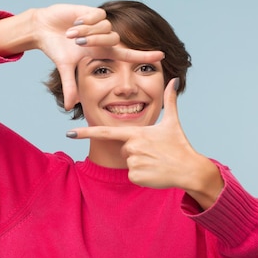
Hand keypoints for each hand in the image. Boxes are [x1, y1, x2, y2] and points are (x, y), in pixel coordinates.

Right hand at [31, 5, 164, 109]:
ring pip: (104, 26)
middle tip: (77, 43)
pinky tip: (75, 21)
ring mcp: (99, 24)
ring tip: (70, 33)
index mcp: (102, 52)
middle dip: (94, 40)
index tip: (162, 56)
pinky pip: (97, 16)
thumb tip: (70, 106)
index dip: (144, 55)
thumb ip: (70, 87)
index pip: (128, 54)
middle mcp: (104, 38)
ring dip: (86, 31)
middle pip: (113, 39)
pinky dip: (86, 20)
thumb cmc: (56, 49)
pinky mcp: (92, 11)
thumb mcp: (65, 68)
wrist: (44, 29)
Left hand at [67, 78, 223, 208]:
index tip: (68, 133)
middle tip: (154, 152)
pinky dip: (142, 175)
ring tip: (156, 161)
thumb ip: (169, 100)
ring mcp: (133, 162)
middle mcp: (132, 147)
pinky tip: (154, 172)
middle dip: (136, 150)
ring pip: (128, 162)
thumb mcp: (172, 122)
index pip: (106, 132)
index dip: (85, 132)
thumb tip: (174, 81)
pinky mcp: (135, 177)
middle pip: (124, 148)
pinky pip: (132, 175)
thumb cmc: (179, 145)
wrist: (189, 169)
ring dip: (140, 163)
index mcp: (136, 133)